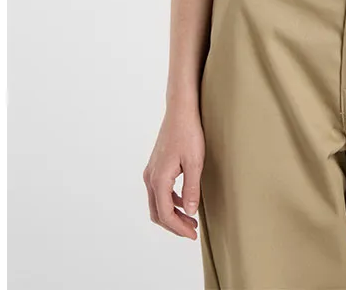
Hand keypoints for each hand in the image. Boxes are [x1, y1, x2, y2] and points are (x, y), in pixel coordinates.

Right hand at [143, 106, 204, 239]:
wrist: (180, 110)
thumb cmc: (189, 133)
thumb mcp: (195, 162)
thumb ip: (192, 189)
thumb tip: (190, 213)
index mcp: (159, 179)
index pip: (165, 214)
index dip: (178, 228)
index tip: (193, 235)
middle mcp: (150, 177)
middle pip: (157, 212)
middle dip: (174, 225)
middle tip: (192, 231)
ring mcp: (151, 171)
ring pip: (157, 203)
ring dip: (173, 214)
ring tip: (191, 220)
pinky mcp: (156, 165)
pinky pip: (160, 191)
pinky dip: (171, 201)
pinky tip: (186, 202)